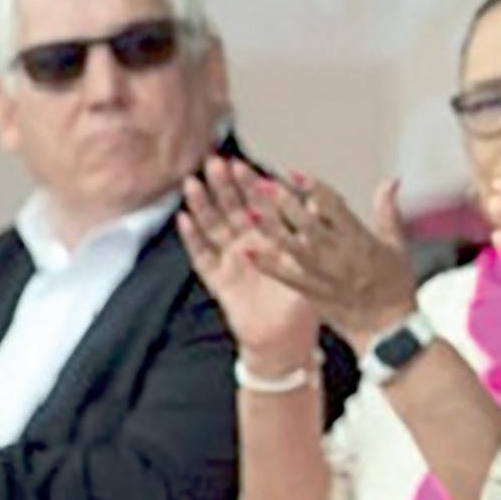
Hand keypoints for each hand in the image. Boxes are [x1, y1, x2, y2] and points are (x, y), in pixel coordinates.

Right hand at [179, 156, 319, 368]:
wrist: (285, 337)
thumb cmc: (301, 298)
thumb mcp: (308, 261)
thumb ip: (309, 231)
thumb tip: (317, 199)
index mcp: (271, 237)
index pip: (257, 203)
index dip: (248, 184)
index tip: (240, 162)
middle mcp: (248, 244)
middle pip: (232, 209)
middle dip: (223, 186)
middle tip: (214, 162)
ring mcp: (230, 260)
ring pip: (213, 227)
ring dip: (202, 205)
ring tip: (193, 183)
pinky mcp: (218, 280)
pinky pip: (203, 256)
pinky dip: (193, 238)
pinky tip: (184, 219)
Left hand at [239, 170, 420, 352]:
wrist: (389, 327)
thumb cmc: (396, 284)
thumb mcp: (397, 244)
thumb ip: (388, 210)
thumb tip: (391, 180)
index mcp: (361, 239)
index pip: (334, 207)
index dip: (312, 188)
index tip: (293, 172)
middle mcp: (339, 255)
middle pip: (307, 224)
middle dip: (283, 203)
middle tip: (260, 184)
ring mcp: (323, 275)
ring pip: (291, 247)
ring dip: (269, 229)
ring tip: (248, 212)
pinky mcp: (312, 293)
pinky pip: (285, 276)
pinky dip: (266, 263)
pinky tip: (247, 251)